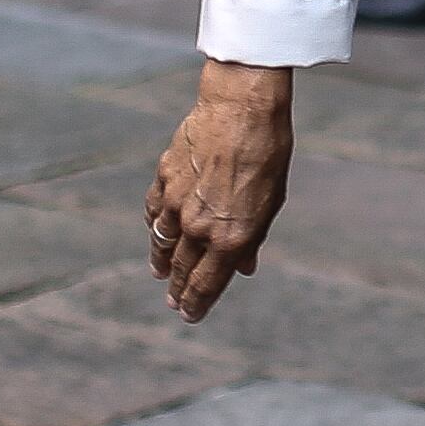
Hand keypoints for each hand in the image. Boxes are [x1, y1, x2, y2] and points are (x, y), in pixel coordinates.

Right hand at [148, 59, 296, 317]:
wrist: (242, 109)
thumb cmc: (267, 155)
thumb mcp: (270, 202)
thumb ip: (252, 238)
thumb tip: (244, 266)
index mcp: (230, 237)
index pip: (207, 284)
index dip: (197, 303)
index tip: (190, 315)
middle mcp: (199, 226)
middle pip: (182, 268)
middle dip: (178, 289)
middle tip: (173, 302)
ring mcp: (177, 203)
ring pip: (162, 242)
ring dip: (161, 261)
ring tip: (160, 273)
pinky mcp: (164, 178)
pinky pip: (154, 211)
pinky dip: (154, 225)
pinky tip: (155, 231)